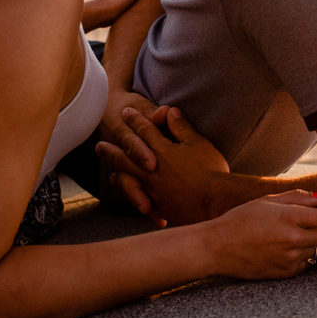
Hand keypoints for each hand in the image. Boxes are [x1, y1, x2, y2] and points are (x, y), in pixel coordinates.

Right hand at [96, 90, 170, 217]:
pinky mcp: (130, 177)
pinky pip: (136, 194)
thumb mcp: (143, 106)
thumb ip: (155, 113)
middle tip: (149, 205)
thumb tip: (167, 111)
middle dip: (137, 190)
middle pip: (126, 175)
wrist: (113, 111)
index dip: (141, 154)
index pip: (131, 144)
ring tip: (154, 214)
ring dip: (140, 200)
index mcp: (123, 133)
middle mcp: (121, 154)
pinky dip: (148, 206)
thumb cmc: (133, 109)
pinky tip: (160, 218)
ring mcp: (124, 168)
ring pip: (128, 187)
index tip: (153, 164)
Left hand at [97, 107, 228, 224]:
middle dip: (112, 150)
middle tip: (100, 145)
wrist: (216, 200)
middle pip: (126, 157)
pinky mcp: (159, 206)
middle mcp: (152, 170)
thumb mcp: (198, 142)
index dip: (135, 120)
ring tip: (110, 172)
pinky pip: (140, 200)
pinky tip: (132, 197)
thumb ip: (181, 127)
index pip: (145, 131)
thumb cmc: (210, 169)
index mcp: (162, 151)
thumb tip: (169, 111)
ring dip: (117, 174)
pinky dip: (132, 197)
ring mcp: (153, 190)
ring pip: (127, 180)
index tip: (126, 112)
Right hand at [204, 190, 316, 279]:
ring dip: (315, 242)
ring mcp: (290, 259)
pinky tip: (283, 247)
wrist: (218, 248)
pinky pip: (307, 263)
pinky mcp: (286, 273)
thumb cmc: (242, 219)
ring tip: (290, 234)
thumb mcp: (268, 201)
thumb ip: (298, 198)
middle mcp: (293, 240)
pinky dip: (303, 254)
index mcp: (289, 218)